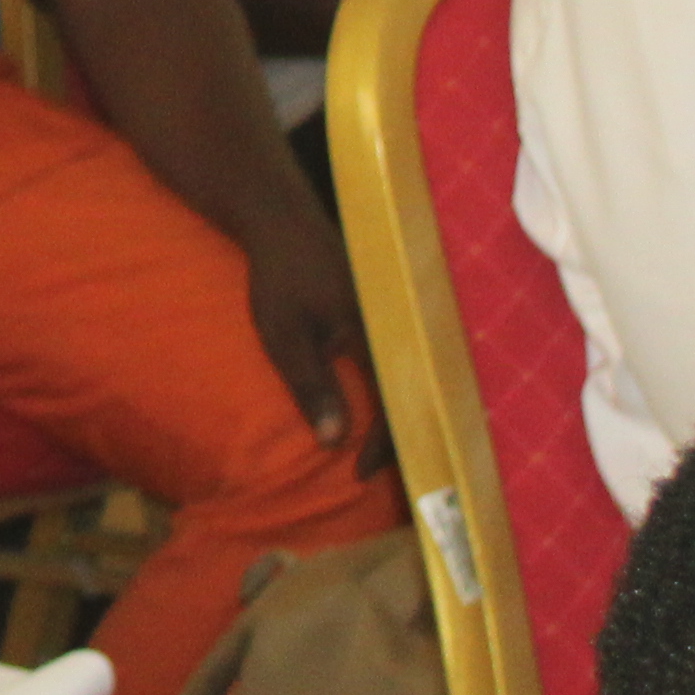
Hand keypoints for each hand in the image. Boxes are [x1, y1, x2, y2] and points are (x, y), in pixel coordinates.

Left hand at [238, 201, 387, 469]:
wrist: (283, 220)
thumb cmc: (280, 277)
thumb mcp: (285, 336)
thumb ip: (312, 386)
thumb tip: (334, 442)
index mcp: (377, 336)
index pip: (394, 406)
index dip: (380, 446)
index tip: (358, 474)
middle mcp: (397, 327)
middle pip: (414, 394)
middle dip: (404, 437)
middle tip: (384, 473)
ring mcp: (396, 315)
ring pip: (413, 376)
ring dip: (402, 413)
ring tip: (385, 448)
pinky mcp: (389, 308)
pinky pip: (403, 357)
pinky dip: (397, 387)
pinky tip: (384, 404)